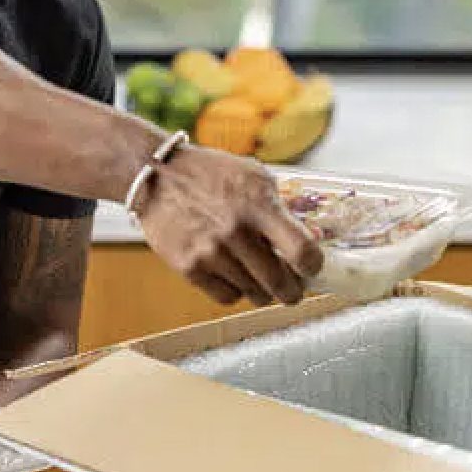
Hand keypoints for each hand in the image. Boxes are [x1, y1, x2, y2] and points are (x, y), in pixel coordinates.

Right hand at [135, 143, 323, 305]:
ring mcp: (210, 252)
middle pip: (281, 283)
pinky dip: (235, 291)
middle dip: (293, 290)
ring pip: (255, 294)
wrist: (157, 176)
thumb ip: (281, 208)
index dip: (314, 266)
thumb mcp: (254, 177)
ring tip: (259, 278)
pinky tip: (233, 276)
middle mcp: (235, 231)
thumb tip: (311, 239)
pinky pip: (226, 297)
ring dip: (263, 290)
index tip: (312, 268)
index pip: (302, 251)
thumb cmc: (209, 174)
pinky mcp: (189, 267)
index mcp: (258, 205)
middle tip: (293, 287)